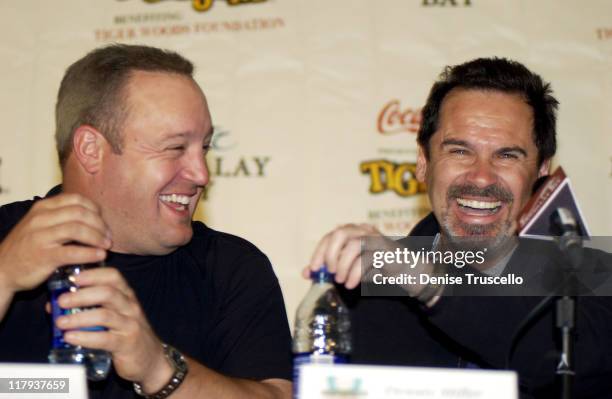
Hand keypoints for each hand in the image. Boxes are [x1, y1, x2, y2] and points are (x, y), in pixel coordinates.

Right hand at [0, 193, 110, 292]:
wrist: (2, 270)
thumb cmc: (27, 247)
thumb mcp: (40, 224)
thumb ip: (61, 217)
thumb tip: (93, 217)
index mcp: (42, 208)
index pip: (76, 200)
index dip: (95, 209)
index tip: (103, 221)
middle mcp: (41, 219)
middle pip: (80, 213)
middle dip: (100, 224)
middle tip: (109, 236)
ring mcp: (41, 237)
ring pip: (77, 229)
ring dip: (98, 237)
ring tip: (107, 246)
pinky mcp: (44, 256)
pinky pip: (73, 252)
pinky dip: (90, 253)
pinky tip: (99, 256)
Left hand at [56, 267, 171, 390]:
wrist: (150, 359)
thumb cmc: (126, 334)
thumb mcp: (114, 316)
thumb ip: (89, 308)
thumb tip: (54, 305)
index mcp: (126, 296)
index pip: (113, 276)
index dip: (93, 274)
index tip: (74, 277)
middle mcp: (130, 307)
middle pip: (108, 293)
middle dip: (82, 295)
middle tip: (61, 301)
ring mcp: (130, 325)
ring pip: (105, 315)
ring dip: (79, 317)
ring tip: (60, 322)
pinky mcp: (127, 344)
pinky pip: (105, 338)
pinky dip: (85, 337)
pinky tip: (70, 337)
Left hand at [303, 223, 385, 288]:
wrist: (405, 270)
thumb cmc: (375, 267)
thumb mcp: (349, 268)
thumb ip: (329, 268)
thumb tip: (306, 272)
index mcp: (352, 231)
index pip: (330, 236)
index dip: (319, 252)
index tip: (313, 268)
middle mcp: (363, 230)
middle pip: (340, 234)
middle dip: (330, 255)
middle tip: (330, 272)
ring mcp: (376, 238)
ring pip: (353, 245)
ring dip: (343, 265)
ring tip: (340, 280)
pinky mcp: (386, 250)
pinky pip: (366, 259)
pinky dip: (355, 274)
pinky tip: (350, 284)